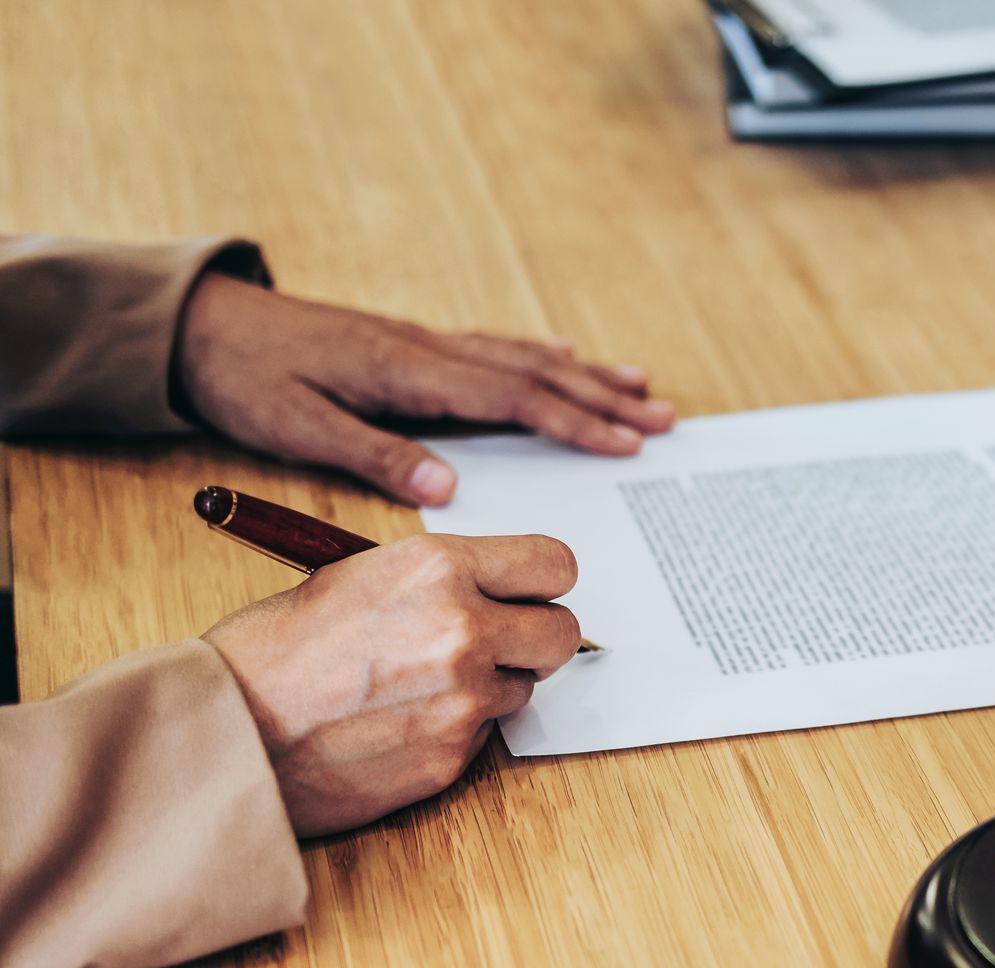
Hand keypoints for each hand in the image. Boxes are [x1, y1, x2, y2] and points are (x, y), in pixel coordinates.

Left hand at [176, 274, 675, 506]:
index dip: (575, 422)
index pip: (512, 397)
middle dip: (604, 399)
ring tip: (641, 386)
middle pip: (536, 374)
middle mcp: (429, 351)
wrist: (200, 325)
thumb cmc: (246, 378)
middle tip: (664, 417)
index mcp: (409, 374)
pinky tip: (564, 359)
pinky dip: (540, 357)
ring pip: (522, 358)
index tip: (626, 443)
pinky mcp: (412, 347)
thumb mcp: (298, 427)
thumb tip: (449, 486)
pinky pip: (494, 349)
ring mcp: (424, 345)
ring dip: (586, 376)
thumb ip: (376, 455)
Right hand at [203, 534, 580, 835]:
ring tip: (419, 685)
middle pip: (562, 632)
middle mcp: (465, 627)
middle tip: (495, 643)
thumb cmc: (274, 650)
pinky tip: (401, 723)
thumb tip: (496, 590)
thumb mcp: (355, 576)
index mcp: (439, 567)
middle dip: (534, 638)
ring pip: (524, 687)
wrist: (226, 730)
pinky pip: (486, 734)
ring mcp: (464, 696)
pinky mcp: (454, 755)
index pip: (555, 565)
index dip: (542, 583)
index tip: (527, 594)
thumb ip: (438, 580)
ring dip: (490, 686)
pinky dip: (458, 728)